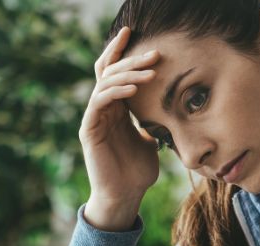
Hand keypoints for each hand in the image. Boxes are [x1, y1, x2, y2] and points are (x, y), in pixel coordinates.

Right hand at [79, 26, 160, 229]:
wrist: (125, 197)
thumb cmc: (137, 173)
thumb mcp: (152, 142)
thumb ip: (154, 123)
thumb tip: (170, 110)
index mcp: (116, 109)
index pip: (114, 72)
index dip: (122, 52)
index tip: (136, 34)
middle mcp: (102, 109)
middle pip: (110, 72)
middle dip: (132, 59)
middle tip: (154, 52)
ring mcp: (94, 118)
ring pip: (105, 83)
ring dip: (128, 74)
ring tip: (150, 71)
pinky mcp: (89, 129)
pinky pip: (100, 102)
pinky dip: (116, 92)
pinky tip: (134, 89)